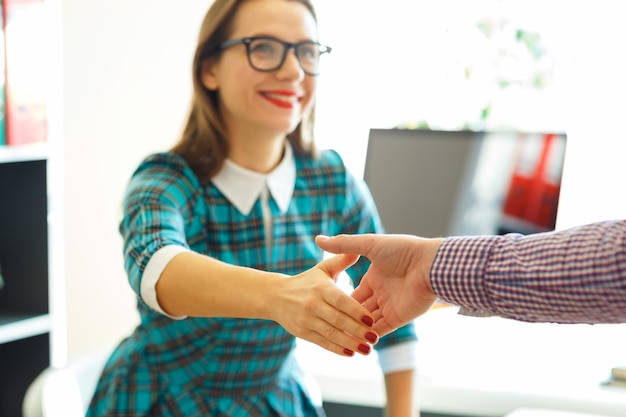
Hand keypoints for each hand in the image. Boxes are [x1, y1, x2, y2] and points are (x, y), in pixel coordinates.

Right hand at [272, 253, 377, 356]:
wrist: (275, 296)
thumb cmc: (306, 281)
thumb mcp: (322, 269)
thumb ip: (342, 260)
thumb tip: (357, 250)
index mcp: (321, 288)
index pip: (341, 301)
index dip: (357, 311)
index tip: (371, 320)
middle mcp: (313, 304)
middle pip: (338, 320)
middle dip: (357, 331)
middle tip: (374, 338)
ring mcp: (306, 320)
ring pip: (331, 334)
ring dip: (350, 343)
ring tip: (367, 349)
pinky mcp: (302, 333)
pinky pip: (322, 343)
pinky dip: (337, 349)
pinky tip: (351, 353)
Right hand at [316, 234, 443, 335]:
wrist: (429, 263)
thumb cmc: (402, 250)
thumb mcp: (369, 244)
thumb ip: (344, 245)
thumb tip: (318, 239)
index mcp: (374, 277)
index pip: (353, 294)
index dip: (340, 302)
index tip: (324, 310)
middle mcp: (381, 293)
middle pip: (359, 310)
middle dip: (346, 318)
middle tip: (328, 326)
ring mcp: (390, 306)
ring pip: (369, 322)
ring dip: (357, 329)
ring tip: (338, 336)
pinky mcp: (400, 318)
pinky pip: (382, 330)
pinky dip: (371, 336)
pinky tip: (357, 342)